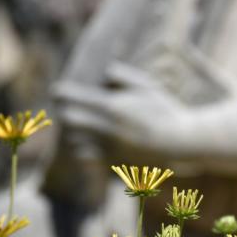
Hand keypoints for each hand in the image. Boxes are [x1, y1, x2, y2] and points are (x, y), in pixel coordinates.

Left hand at [54, 62, 190, 152]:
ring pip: (75, 140)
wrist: (179, 142)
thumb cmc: (163, 109)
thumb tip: (102, 75)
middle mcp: (108, 128)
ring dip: (74, 131)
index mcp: (114, 106)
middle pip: (69, 120)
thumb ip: (120, 75)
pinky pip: (86, 155)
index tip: (57, 91)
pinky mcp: (113, 161)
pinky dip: (84, 147)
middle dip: (65, 112)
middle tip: (66, 108)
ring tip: (81, 124)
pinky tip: (91, 140)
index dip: (61, 93)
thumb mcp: (145, 84)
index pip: (75, 98)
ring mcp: (110, 147)